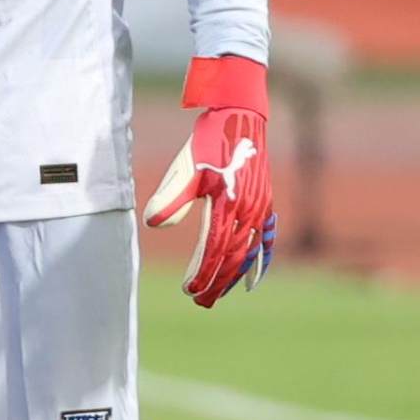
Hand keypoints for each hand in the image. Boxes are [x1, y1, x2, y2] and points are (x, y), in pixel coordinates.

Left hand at [141, 56, 276, 306]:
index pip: (213, 248)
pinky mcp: (266, 204)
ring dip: (234, 276)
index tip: (188, 290)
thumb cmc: (206, 142)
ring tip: (218, 295)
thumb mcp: (184, 168)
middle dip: (216, 281)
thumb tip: (152, 224)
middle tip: (200, 302)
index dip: (201, 271)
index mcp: (228, 203)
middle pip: (232, 256)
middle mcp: (249, 210)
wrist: (238, 117)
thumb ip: (171, 197)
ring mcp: (261, 208)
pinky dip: (261, 261)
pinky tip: (253, 281)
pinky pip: (267, 239)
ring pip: (249, 251)